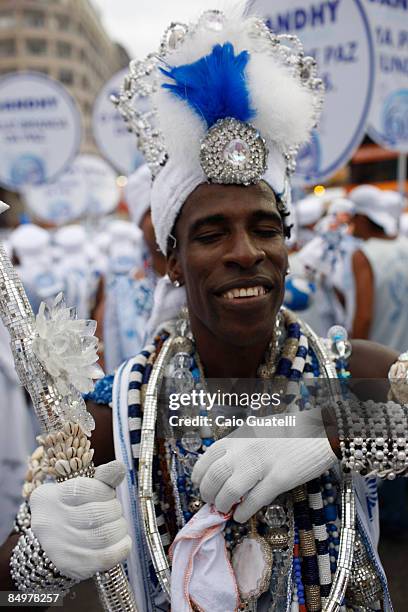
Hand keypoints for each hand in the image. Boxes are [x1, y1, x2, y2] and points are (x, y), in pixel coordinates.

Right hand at [30, 460, 130, 580]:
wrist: (53, 537)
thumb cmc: (72, 505)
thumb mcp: (82, 485)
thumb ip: (101, 476)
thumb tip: (120, 467)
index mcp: (51, 497)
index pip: (84, 489)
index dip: (104, 491)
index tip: (106, 493)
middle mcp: (51, 523)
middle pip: (96, 514)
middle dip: (114, 509)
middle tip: (113, 510)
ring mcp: (60, 547)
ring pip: (103, 536)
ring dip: (119, 527)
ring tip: (116, 524)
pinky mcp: (72, 566)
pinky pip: (105, 558)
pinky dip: (121, 547)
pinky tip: (121, 540)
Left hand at [192, 413, 336, 522]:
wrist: (319, 431)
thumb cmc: (289, 431)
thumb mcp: (257, 430)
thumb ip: (240, 445)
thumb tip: (224, 465)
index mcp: (239, 436)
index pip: (208, 457)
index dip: (200, 474)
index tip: (199, 484)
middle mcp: (245, 449)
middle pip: (214, 477)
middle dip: (208, 493)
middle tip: (211, 501)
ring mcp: (261, 464)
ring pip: (229, 491)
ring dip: (223, 505)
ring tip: (225, 509)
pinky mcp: (278, 479)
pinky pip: (253, 501)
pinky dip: (242, 512)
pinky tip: (240, 516)